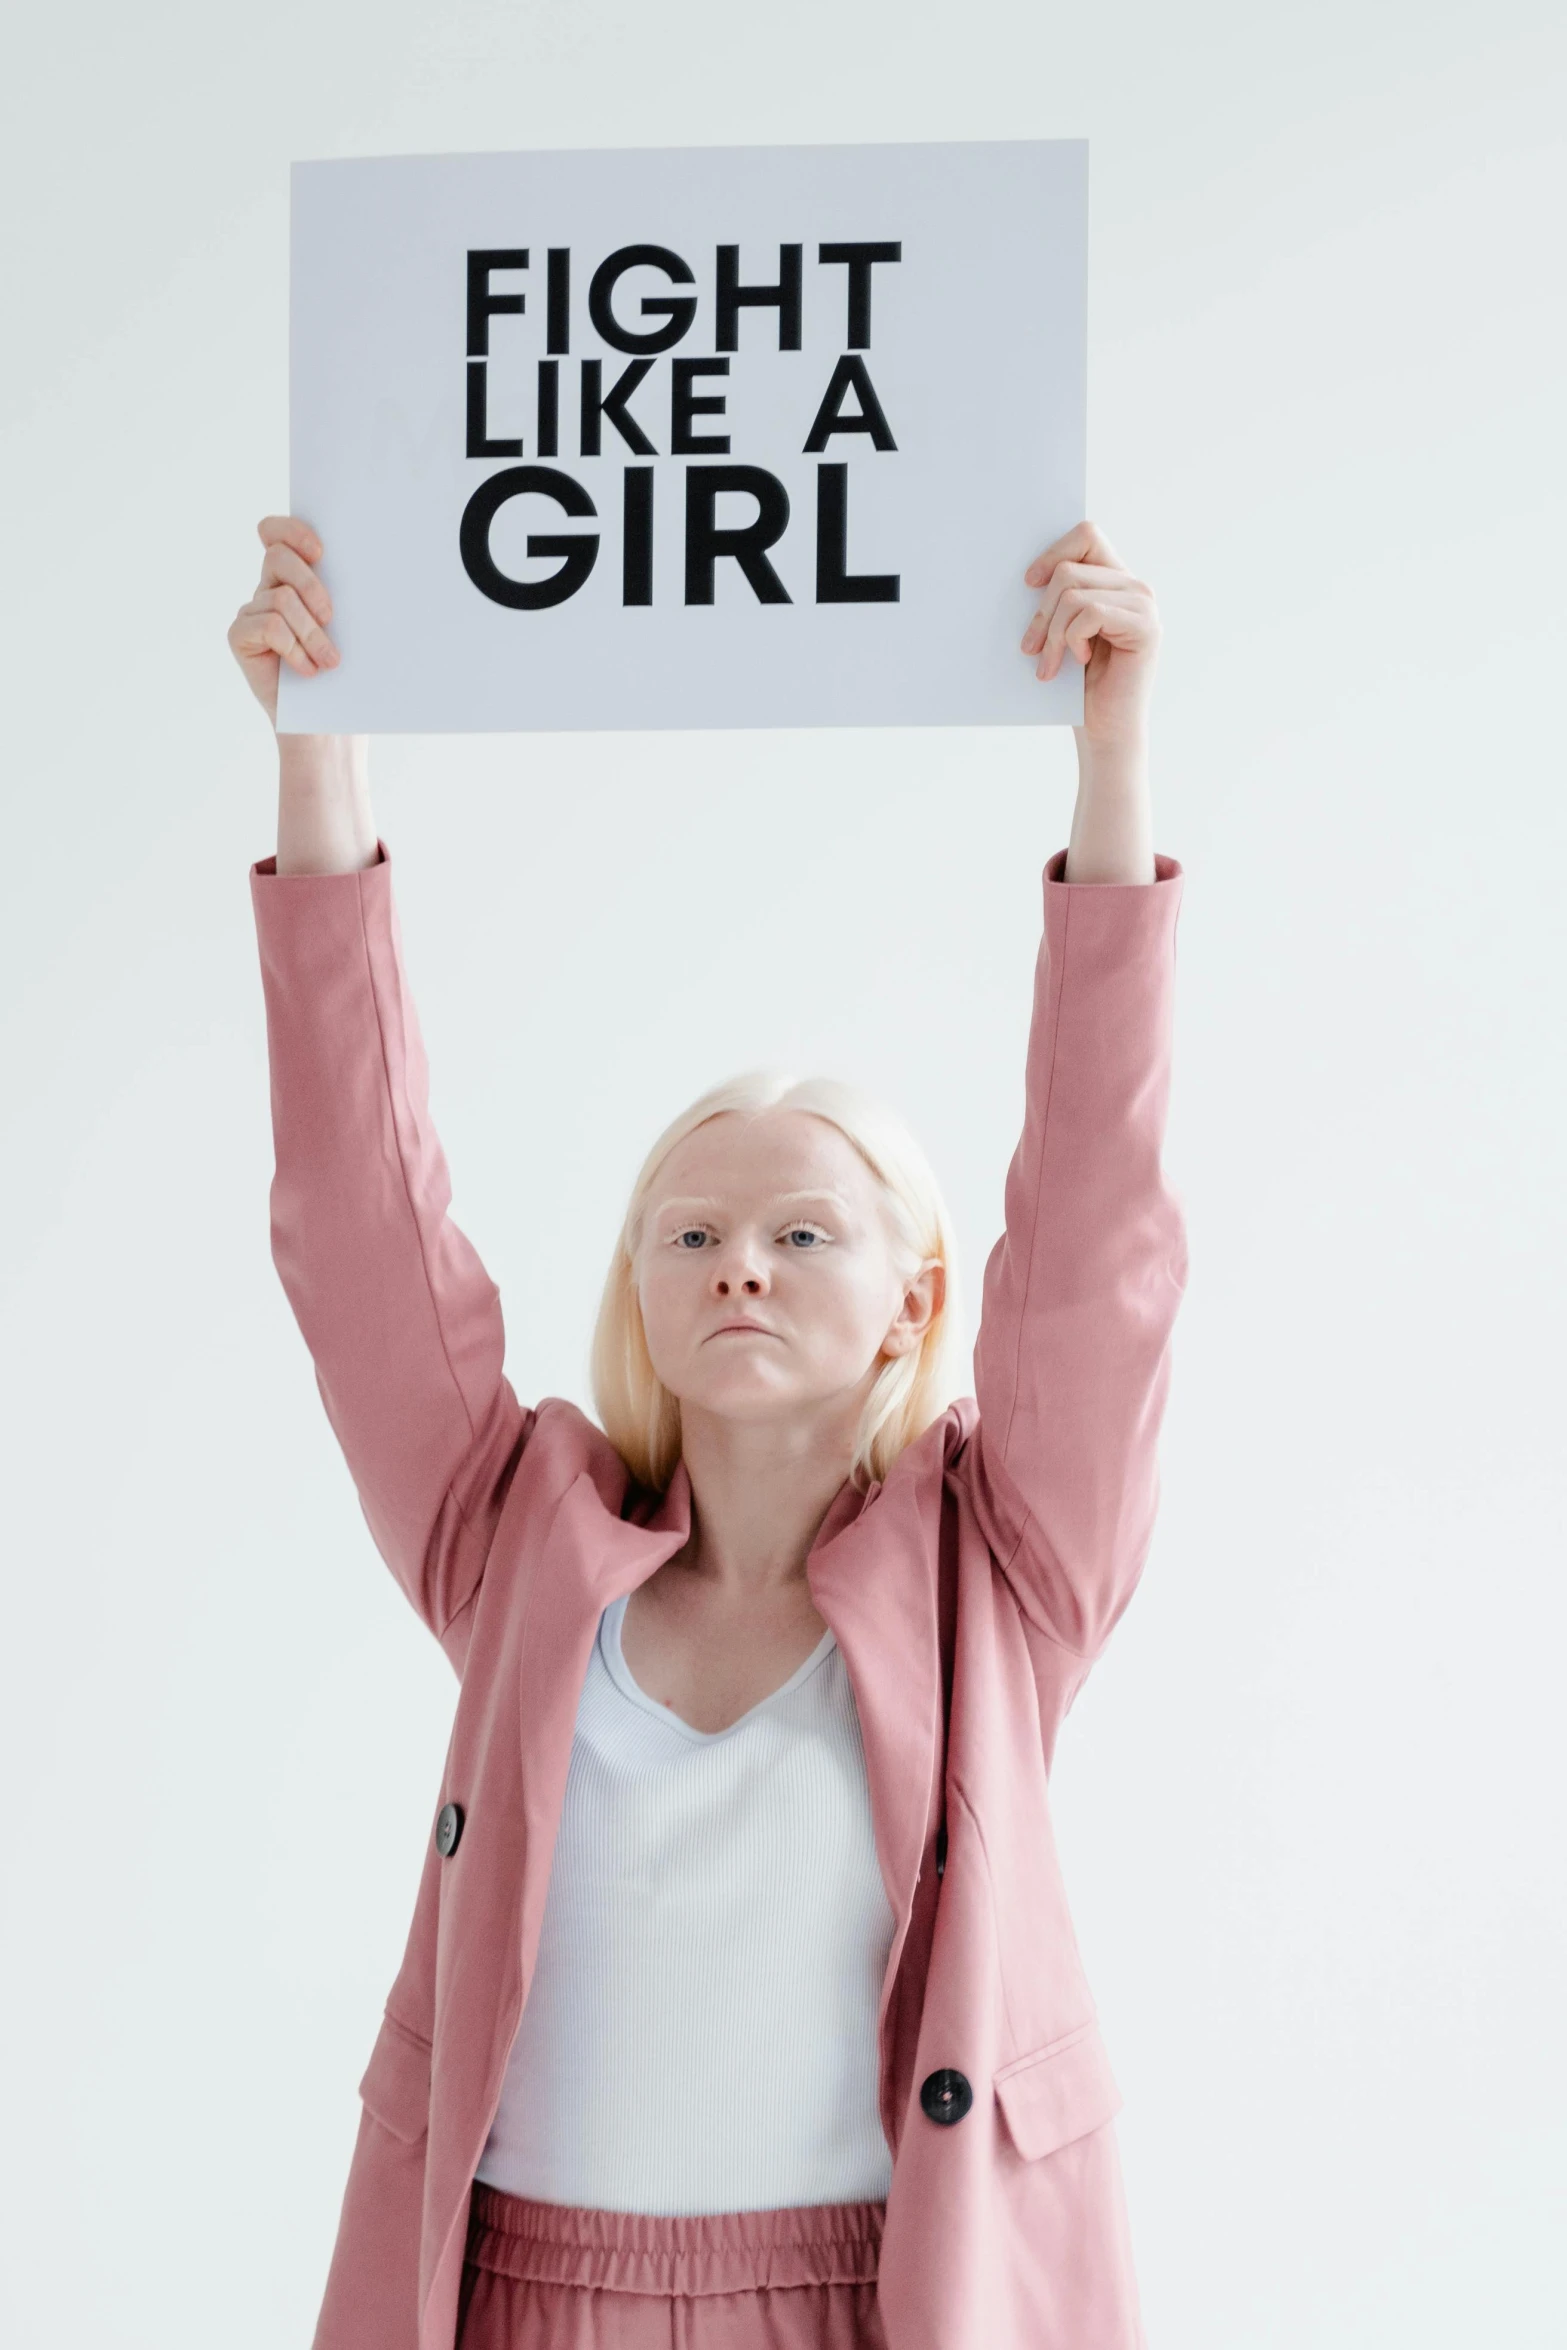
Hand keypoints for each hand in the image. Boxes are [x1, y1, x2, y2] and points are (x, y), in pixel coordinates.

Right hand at [228, 515, 339, 725]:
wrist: (326, 723)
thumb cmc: (343, 674)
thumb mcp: (349, 629)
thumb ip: (344, 594)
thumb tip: (367, 564)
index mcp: (294, 576)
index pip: (276, 532)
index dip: (292, 531)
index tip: (321, 552)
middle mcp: (268, 587)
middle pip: (277, 558)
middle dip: (311, 585)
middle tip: (332, 617)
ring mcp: (251, 611)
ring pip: (281, 599)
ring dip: (312, 633)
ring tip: (330, 661)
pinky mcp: (239, 636)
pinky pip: (268, 627)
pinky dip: (294, 649)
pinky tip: (308, 671)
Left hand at [1020, 520, 1159, 748]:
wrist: (1104, 732)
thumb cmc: (1078, 688)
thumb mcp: (1061, 633)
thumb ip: (1058, 598)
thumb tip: (1026, 573)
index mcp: (1115, 581)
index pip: (1086, 534)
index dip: (1053, 552)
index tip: (1028, 583)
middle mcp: (1134, 586)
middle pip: (1070, 567)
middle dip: (1041, 611)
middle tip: (1031, 648)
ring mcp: (1144, 604)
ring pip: (1074, 592)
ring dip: (1052, 633)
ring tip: (1050, 665)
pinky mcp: (1146, 626)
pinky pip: (1089, 613)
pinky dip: (1071, 640)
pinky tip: (1078, 663)